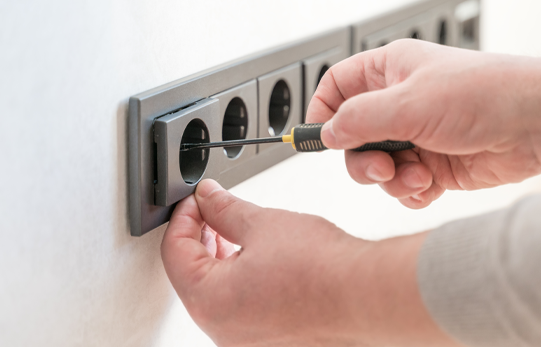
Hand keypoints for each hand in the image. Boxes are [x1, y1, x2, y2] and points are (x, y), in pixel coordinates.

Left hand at [161, 179, 457, 345]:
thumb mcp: (262, 223)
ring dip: (218, 259)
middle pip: (191, 275)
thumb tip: (207, 198)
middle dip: (200, 237)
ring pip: (215, 293)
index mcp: (210, 302)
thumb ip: (224, 209)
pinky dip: (239, 280)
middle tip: (212, 211)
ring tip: (236, 231)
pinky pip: (239, 307)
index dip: (183, 217)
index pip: (174, 253)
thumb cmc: (322, 269)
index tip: (195, 201)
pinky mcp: (267, 339)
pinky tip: (257, 257)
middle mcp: (222, 331)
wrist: (366, 294)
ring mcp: (245, 340)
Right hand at [307, 38, 540, 208]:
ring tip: (418, 176)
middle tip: (381, 167)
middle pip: (354, 137)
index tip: (321, 139)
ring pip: (378, 167)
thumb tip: (327, 132)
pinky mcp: (436, 166)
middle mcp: (402, 103)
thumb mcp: (409, 103)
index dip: (323, 112)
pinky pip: (404, 186)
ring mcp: (418, 136)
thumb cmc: (488, 95)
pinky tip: (429, 187)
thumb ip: (359, 120)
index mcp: (391, 72)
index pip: (338, 87)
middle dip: (363, 159)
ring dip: (392, 179)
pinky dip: (411, 192)